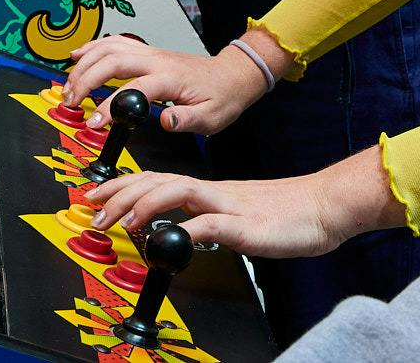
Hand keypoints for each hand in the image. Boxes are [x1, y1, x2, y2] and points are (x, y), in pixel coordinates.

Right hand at [64, 35, 269, 132]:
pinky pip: (115, 42)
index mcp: (170, 78)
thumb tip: (164, 122)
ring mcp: (150, 52)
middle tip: (70, 102)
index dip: (110, 105)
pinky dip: (92, 47)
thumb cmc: (222, 96)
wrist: (232, 75)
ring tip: (68, 86)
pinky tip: (77, 56)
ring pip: (109, 48)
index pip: (133, 90)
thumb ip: (185, 120)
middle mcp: (157, 60)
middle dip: (85, 80)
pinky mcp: (147, 52)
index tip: (93, 122)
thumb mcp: (211, 117)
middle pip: (112, 61)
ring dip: (84, 64)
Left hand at [89, 150, 404, 259]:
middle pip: (160, 181)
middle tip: (94, 208)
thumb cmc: (287, 212)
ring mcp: (230, 207)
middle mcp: (215, 193)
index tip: (97, 196)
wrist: (325, 205)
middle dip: (122, 193)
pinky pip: (213, 225)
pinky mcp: (247, 226)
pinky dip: (189, 230)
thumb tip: (178, 233)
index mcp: (211, 191)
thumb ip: (207, 222)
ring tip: (124, 220)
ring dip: (147, 204)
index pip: (158, 180)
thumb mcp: (236, 218)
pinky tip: (173, 239)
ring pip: (181, 193)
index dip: (124, 186)